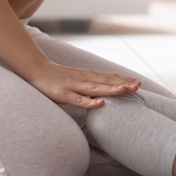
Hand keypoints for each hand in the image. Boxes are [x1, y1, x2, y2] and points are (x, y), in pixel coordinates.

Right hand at [24, 61, 139, 108]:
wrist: (37, 71)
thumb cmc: (59, 78)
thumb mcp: (78, 80)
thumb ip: (90, 85)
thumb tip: (104, 92)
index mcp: (88, 76)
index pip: (109, 78)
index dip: (124, 80)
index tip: (139, 83)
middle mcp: (84, 79)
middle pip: (106, 82)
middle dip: (123, 84)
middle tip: (139, 85)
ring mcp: (74, 86)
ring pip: (96, 89)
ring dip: (112, 90)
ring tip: (126, 90)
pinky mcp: (63, 94)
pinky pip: (78, 99)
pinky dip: (90, 102)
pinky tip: (101, 104)